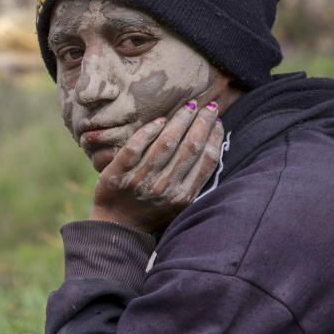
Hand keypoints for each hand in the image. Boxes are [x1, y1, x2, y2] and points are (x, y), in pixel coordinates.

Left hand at [90, 100, 223, 232]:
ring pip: (165, 143)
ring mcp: (140, 180)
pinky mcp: (118, 174)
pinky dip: (148, 131)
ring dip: (180, 120)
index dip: (214, 138)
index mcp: (183, 196)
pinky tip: (159, 120)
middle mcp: (164, 188)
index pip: (206, 161)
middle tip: (208, 106)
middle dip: (202, 123)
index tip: (217, 122)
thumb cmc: (151, 211)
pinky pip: (135, 146)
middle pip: (190, 147)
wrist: (116, 226)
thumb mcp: (178, 203)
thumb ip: (193, 181)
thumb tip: (211, 148)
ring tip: (188, 106)